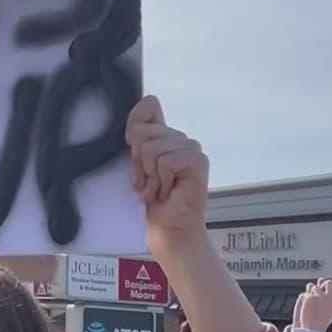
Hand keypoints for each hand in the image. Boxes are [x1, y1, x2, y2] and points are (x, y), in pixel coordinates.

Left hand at [126, 95, 208, 251]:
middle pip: (142, 132)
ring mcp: (191, 148)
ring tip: (157, 189)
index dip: (133, 129)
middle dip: (138, 163)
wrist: (166, 230)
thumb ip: (138, 134)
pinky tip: (167, 192)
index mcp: (164, 134)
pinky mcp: (198, 162)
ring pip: (152, 148)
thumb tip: (148, 100)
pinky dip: (161, 180)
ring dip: (149, 176)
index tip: (134, 157)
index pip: (148, 107)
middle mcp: (179, 137)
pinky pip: (166, 161)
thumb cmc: (149, 200)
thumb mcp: (135, 163)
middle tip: (147, 183)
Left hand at [297, 275, 331, 331]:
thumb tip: (322, 280)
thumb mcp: (329, 307)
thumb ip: (328, 293)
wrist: (312, 328)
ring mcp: (322, 297)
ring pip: (316, 285)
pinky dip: (307, 294)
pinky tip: (308, 304)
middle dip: (324, 284)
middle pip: (330, 283)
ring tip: (313, 301)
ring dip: (313, 289)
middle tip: (320, 291)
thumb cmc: (321, 318)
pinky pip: (309, 289)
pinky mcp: (312, 296)